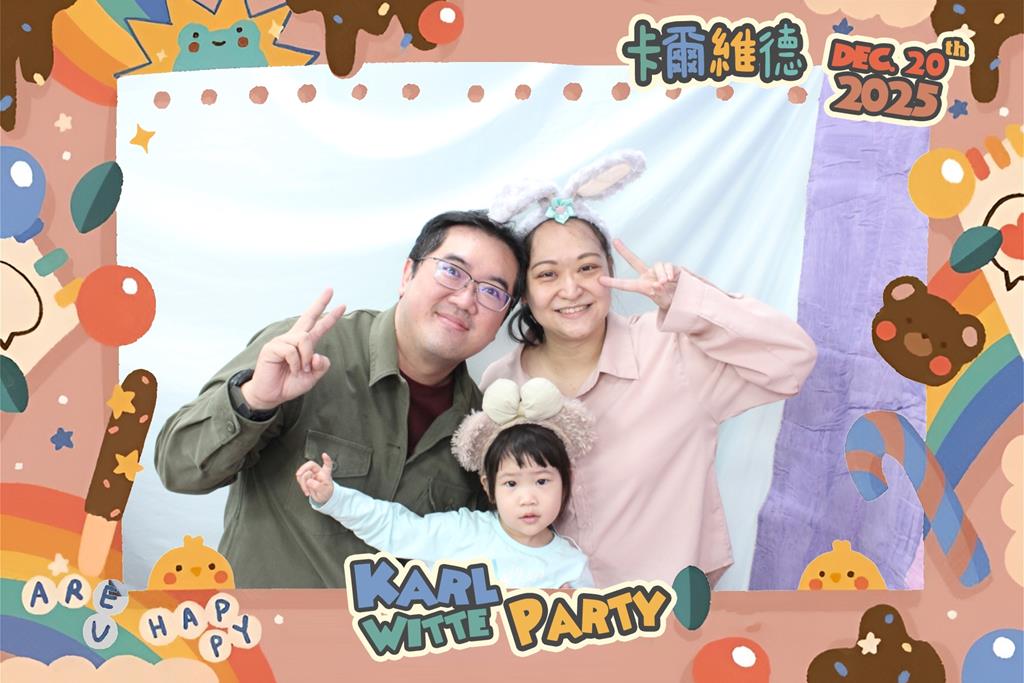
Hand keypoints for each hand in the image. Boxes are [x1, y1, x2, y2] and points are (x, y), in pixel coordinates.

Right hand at [241, 288, 346, 409]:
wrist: (271, 395)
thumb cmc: (290, 383)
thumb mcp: (312, 377)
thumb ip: (321, 366)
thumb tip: (318, 355)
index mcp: (304, 344)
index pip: (318, 327)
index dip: (330, 317)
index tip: (342, 305)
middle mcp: (293, 339)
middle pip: (308, 316)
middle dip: (320, 303)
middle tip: (330, 289)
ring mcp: (282, 341)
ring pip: (304, 339)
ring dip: (306, 358)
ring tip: (300, 370)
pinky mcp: (272, 347)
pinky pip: (291, 351)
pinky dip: (296, 363)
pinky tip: (292, 370)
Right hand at [296, 454, 334, 504]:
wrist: (322, 497)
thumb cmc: (326, 492)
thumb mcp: (324, 491)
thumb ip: (317, 486)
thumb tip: (309, 481)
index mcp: (325, 473)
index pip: (328, 464)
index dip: (326, 459)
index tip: (324, 455)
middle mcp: (318, 471)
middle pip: (310, 464)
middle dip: (303, 469)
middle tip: (299, 474)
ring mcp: (311, 474)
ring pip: (303, 473)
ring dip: (303, 483)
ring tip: (307, 490)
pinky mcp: (306, 478)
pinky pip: (300, 479)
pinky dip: (301, 485)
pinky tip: (306, 490)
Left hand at [598, 239, 678, 310]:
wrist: (682, 299)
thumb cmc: (668, 301)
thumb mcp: (661, 300)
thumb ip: (658, 292)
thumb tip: (659, 283)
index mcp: (642, 285)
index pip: (626, 284)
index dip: (613, 282)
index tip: (600, 280)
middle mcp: (648, 275)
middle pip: (634, 261)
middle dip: (624, 251)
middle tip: (615, 241)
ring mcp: (658, 270)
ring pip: (658, 265)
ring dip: (662, 274)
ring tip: (666, 283)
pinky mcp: (670, 267)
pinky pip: (668, 266)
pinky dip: (669, 272)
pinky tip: (672, 279)